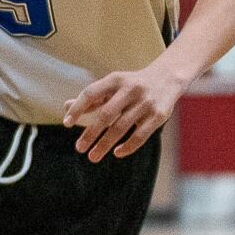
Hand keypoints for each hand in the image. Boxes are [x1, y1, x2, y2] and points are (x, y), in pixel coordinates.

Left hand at [62, 64, 184, 162]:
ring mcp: (146, 102)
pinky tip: (117, 153)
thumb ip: (92, 98)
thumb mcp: (113, 85)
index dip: (78, 108)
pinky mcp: (159, 115)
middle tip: (79, 148)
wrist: (168, 77)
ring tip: (93, 156)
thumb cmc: (132, 84)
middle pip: (106, 114)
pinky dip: (128, 146)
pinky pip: (140, 135)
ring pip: (121, 127)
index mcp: (115, 80)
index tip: (66, 124)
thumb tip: (65, 108)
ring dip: (105, 144)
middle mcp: (130, 89)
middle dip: (90, 133)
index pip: (91, 93)